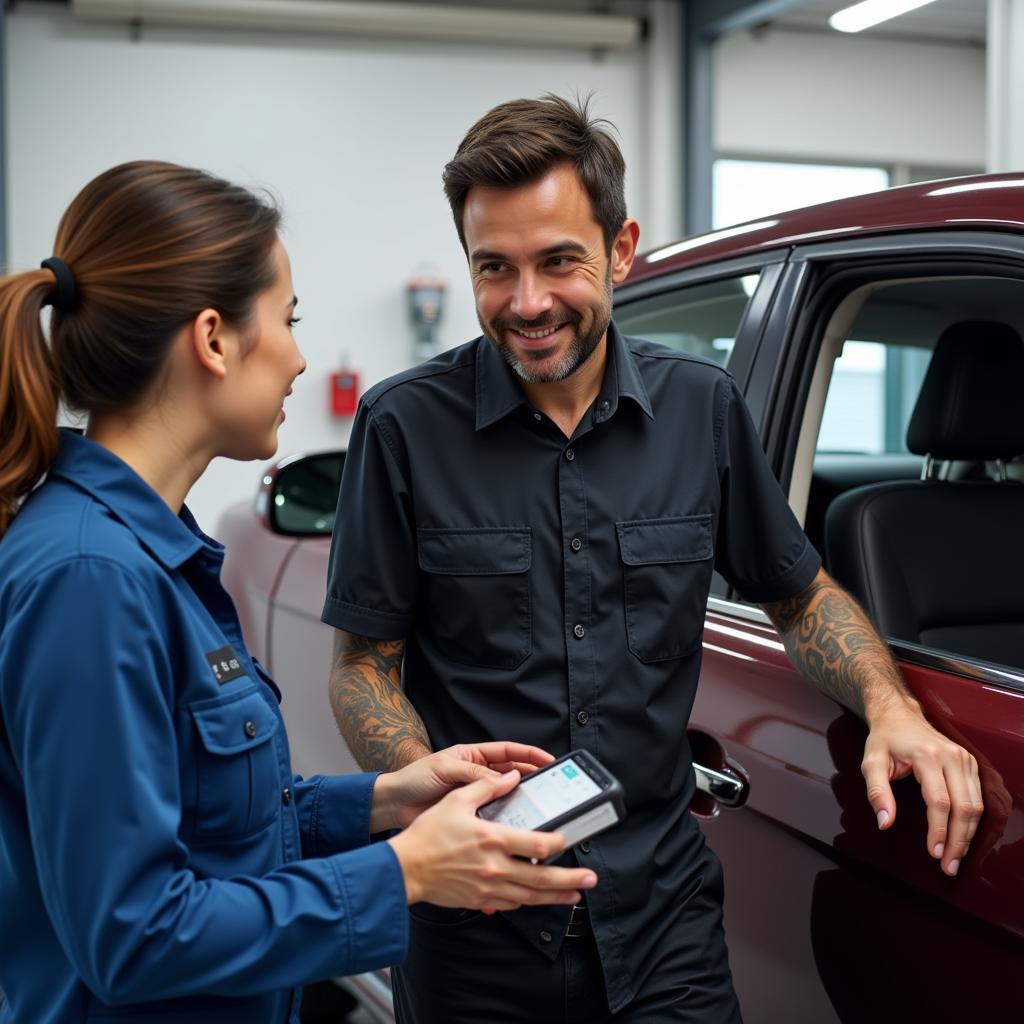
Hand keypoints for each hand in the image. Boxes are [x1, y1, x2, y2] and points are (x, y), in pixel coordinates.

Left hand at [371, 741, 555, 830]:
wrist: (393, 805)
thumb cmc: (414, 778)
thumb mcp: (445, 768)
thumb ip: (474, 773)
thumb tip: (505, 777)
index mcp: (474, 756)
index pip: (509, 752)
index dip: (530, 755)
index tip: (550, 760)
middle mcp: (478, 776)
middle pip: (513, 776)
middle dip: (533, 781)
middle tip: (550, 790)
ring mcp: (476, 798)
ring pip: (507, 799)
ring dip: (521, 805)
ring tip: (537, 812)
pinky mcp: (471, 818)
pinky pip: (494, 819)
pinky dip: (504, 825)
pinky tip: (514, 831)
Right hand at [387, 769, 597, 909]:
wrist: (405, 869)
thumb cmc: (428, 834)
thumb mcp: (457, 800)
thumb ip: (487, 788)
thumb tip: (511, 777)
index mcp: (493, 839)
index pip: (538, 846)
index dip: (559, 844)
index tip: (569, 840)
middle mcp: (495, 867)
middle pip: (542, 879)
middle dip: (570, 880)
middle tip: (589, 879)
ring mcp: (488, 887)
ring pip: (531, 897)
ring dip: (555, 897)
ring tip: (574, 895)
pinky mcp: (479, 899)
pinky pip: (511, 904)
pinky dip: (528, 902)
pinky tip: (537, 899)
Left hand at [862, 701, 983, 875]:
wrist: (899, 714)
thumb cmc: (884, 739)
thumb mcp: (871, 762)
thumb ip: (877, 792)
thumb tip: (884, 822)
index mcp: (927, 756)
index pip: (940, 802)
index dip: (939, 831)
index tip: (934, 853)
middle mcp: (952, 756)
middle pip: (964, 807)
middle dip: (958, 840)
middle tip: (949, 865)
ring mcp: (964, 759)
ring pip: (976, 805)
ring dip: (968, 834)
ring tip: (956, 857)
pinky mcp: (970, 763)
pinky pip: (978, 797)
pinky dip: (973, 820)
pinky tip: (963, 836)